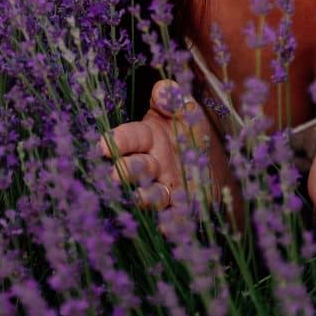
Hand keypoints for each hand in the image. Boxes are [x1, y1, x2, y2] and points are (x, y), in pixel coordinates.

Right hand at [92, 79, 225, 219]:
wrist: (212, 162)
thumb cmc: (188, 131)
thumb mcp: (184, 109)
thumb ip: (172, 97)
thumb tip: (162, 89)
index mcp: (148, 137)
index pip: (131, 137)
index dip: (119, 141)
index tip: (103, 145)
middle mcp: (152, 164)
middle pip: (135, 168)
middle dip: (125, 170)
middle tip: (117, 174)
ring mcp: (165, 186)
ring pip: (149, 193)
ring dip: (143, 196)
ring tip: (138, 197)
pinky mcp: (182, 206)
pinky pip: (174, 215)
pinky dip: (171, 222)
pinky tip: (168, 226)